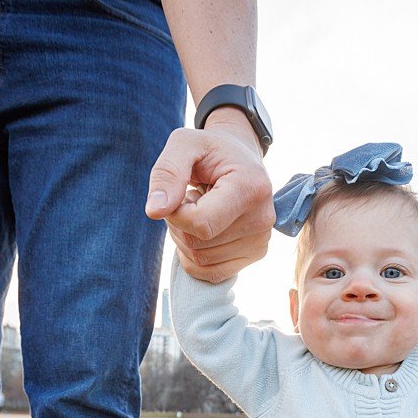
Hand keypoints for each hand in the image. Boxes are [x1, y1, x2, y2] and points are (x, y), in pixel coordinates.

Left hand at [146, 115, 274, 283]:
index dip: (175, 214)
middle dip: (179, 224)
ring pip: (201, 260)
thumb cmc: (211, 150)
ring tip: (201, 210)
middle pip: (198, 244)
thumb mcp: (184, 144)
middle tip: (190, 198)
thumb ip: (166, 173)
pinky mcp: (256, 254)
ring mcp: (261, 241)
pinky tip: (204, 230)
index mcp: (250, 188)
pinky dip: (195, 256)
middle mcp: (262, 219)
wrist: (242, 159)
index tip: (178, 194)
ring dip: (186, 238)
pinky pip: (211, 273)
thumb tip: (154, 211)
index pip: (201, 224)